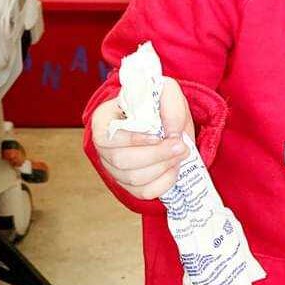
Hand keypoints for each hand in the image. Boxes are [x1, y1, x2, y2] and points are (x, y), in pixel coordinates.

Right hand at [91, 77, 193, 200]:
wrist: (165, 120)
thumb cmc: (159, 104)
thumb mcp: (166, 92)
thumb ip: (171, 106)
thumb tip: (173, 134)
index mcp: (103, 120)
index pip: (107, 137)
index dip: (134, 140)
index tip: (159, 136)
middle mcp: (103, 147)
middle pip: (122, 161)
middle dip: (156, 155)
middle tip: (181, 147)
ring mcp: (113, 168)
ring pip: (134, 179)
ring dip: (163, 168)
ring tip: (180, 154)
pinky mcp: (128, 184)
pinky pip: (144, 192)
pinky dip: (164, 182)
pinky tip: (173, 168)